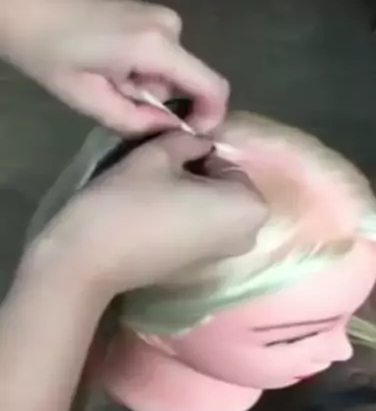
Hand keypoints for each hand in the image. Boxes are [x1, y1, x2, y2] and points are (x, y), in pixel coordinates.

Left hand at [0, 0, 228, 133]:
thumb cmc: (46, 49)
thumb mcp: (86, 98)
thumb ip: (134, 121)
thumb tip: (168, 129)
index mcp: (157, 46)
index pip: (213, 87)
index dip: (210, 117)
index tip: (188, 134)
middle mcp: (170, 26)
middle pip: (187, 81)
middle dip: (158, 101)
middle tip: (112, 99)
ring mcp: (161, 16)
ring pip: (171, 70)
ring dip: (144, 86)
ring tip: (102, 79)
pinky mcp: (149, 13)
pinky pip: (160, 55)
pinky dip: (140, 69)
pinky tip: (106, 64)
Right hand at [30, 132, 266, 300]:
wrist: (90, 260)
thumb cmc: (129, 201)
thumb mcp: (159, 152)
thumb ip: (189, 140)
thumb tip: (200, 144)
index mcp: (250, 206)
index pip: (227, 161)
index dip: (196, 155)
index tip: (166, 160)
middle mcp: (249, 236)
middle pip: (223, 187)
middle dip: (197, 175)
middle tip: (158, 174)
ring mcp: (224, 258)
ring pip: (212, 208)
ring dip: (189, 195)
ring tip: (152, 193)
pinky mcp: (199, 270)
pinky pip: (200, 230)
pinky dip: (183, 218)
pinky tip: (152, 217)